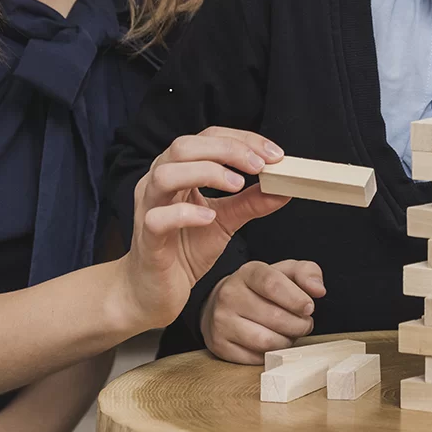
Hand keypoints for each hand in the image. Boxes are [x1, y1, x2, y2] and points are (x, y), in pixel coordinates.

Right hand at [120, 127, 288, 332]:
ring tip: (238, 185)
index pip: (207, 138)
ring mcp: (147, 209)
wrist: (153, 293)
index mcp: (177, 171)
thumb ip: (251, 202)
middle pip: (184, 146)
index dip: (241, 140)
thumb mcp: (225, 222)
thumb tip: (286, 187)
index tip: (274, 154)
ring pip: (165, 174)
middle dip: (226, 150)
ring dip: (206, 173)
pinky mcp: (146, 240)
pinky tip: (210, 217)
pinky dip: (186, 213)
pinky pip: (158, 218)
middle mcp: (157, 183)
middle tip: (260, 165)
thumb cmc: (183, 252)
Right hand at [202, 259, 327, 363]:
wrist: (221, 303)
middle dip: (298, 325)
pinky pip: (255, 358)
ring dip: (286, 341)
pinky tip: (273, 342)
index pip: (272, 284)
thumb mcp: (284, 272)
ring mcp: (221, 322)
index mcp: (247, 273)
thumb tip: (318, 289)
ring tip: (290, 333)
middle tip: (304, 323)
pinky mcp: (220, 345)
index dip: (295, 299)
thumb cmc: (260, 288)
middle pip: (274, 317)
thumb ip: (306, 273)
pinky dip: (271, 354)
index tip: (309, 308)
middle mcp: (229, 295)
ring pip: (266, 341)